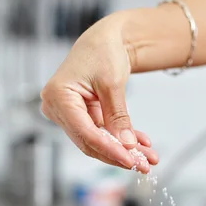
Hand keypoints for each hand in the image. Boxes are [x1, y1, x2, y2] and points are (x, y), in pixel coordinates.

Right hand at [40, 14, 158, 172]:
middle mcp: (57, 108)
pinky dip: (122, 139)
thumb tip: (128, 146)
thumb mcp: (112, 84)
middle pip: (89, 142)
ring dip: (124, 150)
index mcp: (58, 96)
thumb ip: (118, 117)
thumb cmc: (103, 51)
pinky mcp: (80, 117)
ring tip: (149, 159)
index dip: (109, 149)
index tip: (131, 160)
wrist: (105, 39)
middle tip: (144, 165)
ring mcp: (67, 115)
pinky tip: (143, 146)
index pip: (85, 132)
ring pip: (98, 142)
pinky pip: (102, 134)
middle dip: (119, 155)